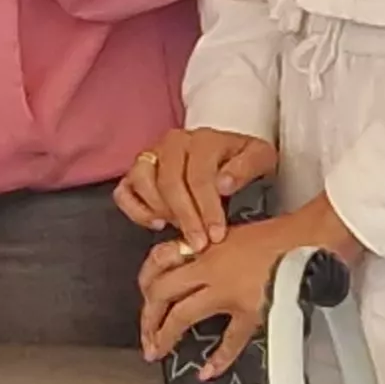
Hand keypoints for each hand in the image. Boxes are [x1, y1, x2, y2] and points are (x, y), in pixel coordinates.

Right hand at [112, 127, 281, 252]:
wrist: (230, 152)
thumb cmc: (243, 160)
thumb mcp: (260, 159)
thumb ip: (246, 168)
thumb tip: (223, 184)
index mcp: (203, 139)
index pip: (198, 176)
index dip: (207, 209)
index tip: (217, 235)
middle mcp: (173, 142)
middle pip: (169, 182)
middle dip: (185, 217)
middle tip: (198, 244)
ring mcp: (152, 154)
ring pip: (142, 181)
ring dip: (160, 211)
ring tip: (181, 230)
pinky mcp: (138, 169)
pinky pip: (124, 190)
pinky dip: (135, 209)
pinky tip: (156, 223)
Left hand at [136, 196, 367, 379]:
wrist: (309, 238)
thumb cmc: (277, 234)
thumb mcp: (231, 233)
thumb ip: (206, 251)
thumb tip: (187, 268)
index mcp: (203, 247)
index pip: (158, 262)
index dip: (145, 284)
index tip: (145, 299)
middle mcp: (208, 268)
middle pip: (161, 293)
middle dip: (148, 317)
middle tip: (146, 335)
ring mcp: (227, 291)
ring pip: (182, 315)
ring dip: (165, 336)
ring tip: (158, 351)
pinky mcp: (251, 311)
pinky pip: (229, 340)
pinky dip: (217, 359)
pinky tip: (206, 371)